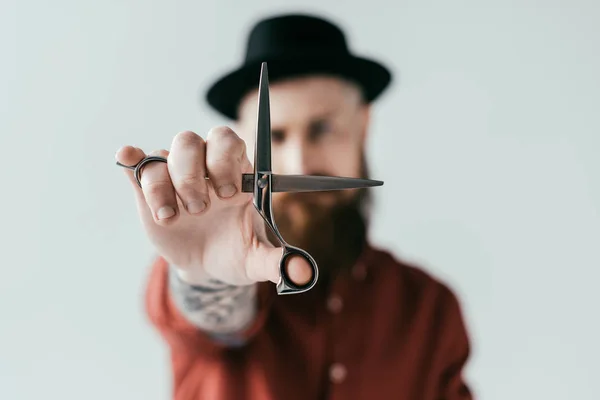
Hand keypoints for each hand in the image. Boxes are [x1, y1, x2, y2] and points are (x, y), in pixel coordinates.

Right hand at [116, 127, 310, 285]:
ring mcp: (175, 175)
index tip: (227, 194)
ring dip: (165, 186)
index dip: (225, 160)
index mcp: (236, 173)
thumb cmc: (236, 253)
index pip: (229, 141)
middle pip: (191, 141)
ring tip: (174, 218)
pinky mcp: (149, 189)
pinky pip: (138, 165)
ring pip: (163, 154)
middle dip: (192, 175)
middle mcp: (204, 167)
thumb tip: (303, 273)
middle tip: (201, 208)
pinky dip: (131, 161)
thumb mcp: (258, 260)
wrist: (206, 266)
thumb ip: (280, 262)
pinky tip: (126, 160)